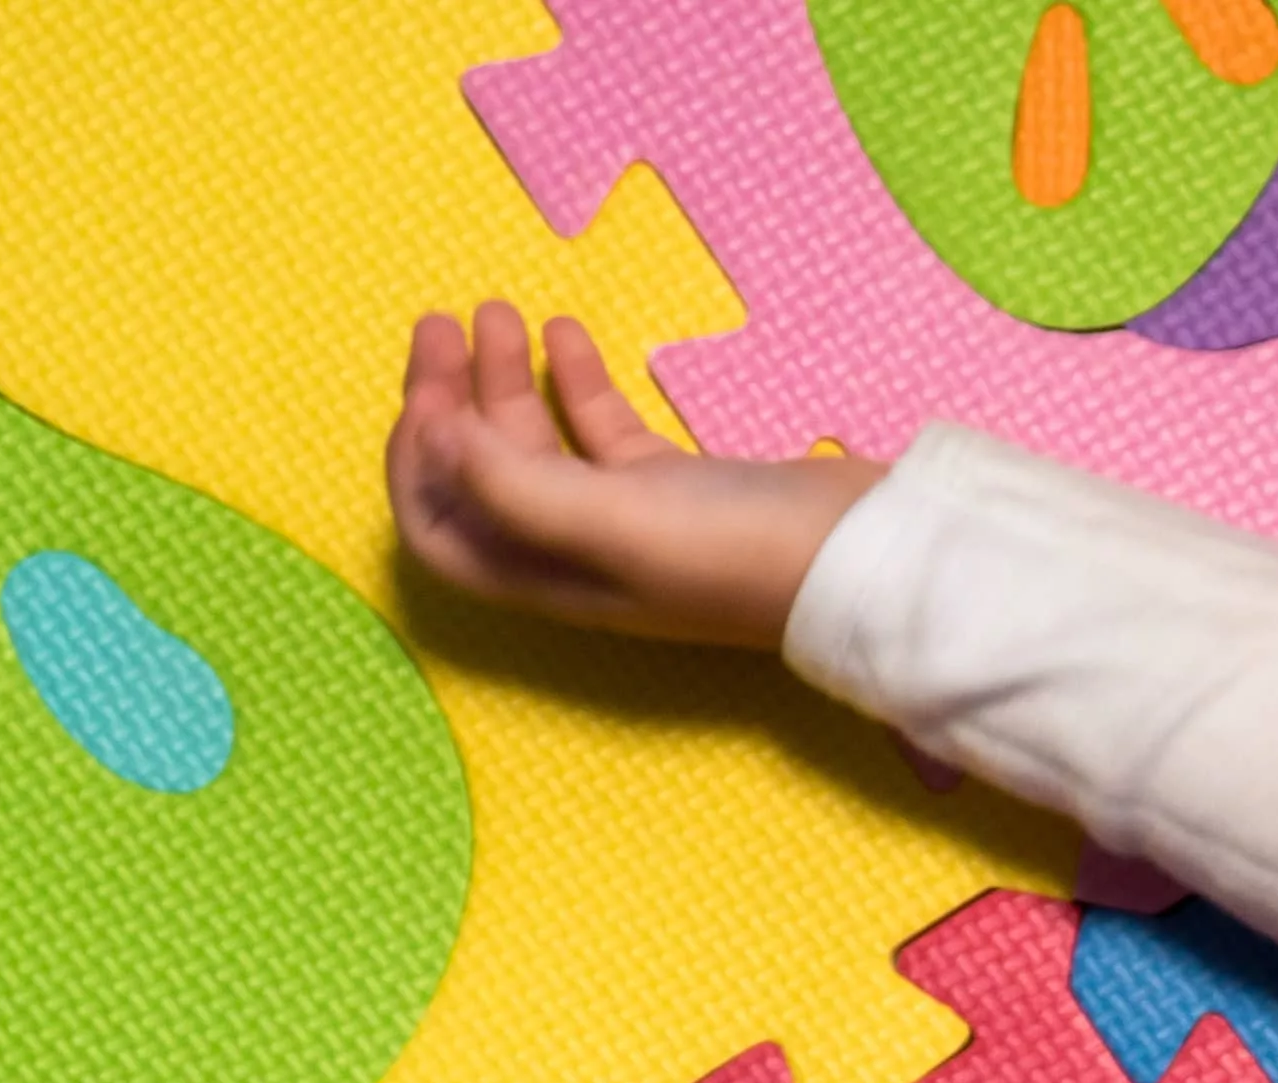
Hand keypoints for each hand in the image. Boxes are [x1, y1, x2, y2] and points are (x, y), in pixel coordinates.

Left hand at [385, 304, 884, 645]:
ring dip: (507, 378)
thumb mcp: (615, 523)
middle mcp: (577, 554)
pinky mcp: (676, 486)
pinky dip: (576, 381)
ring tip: (499, 310)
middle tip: (446, 323)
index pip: (441, 532)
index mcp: (549, 576)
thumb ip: (515, 488)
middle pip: (482, 476)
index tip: (427, 389)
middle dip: (451, 400)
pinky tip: (568, 331)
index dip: (416, 464)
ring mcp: (628, 519)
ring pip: (538, 445)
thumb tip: (438, 439)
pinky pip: (601, 431)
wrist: (860, 558)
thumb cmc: (736, 552)